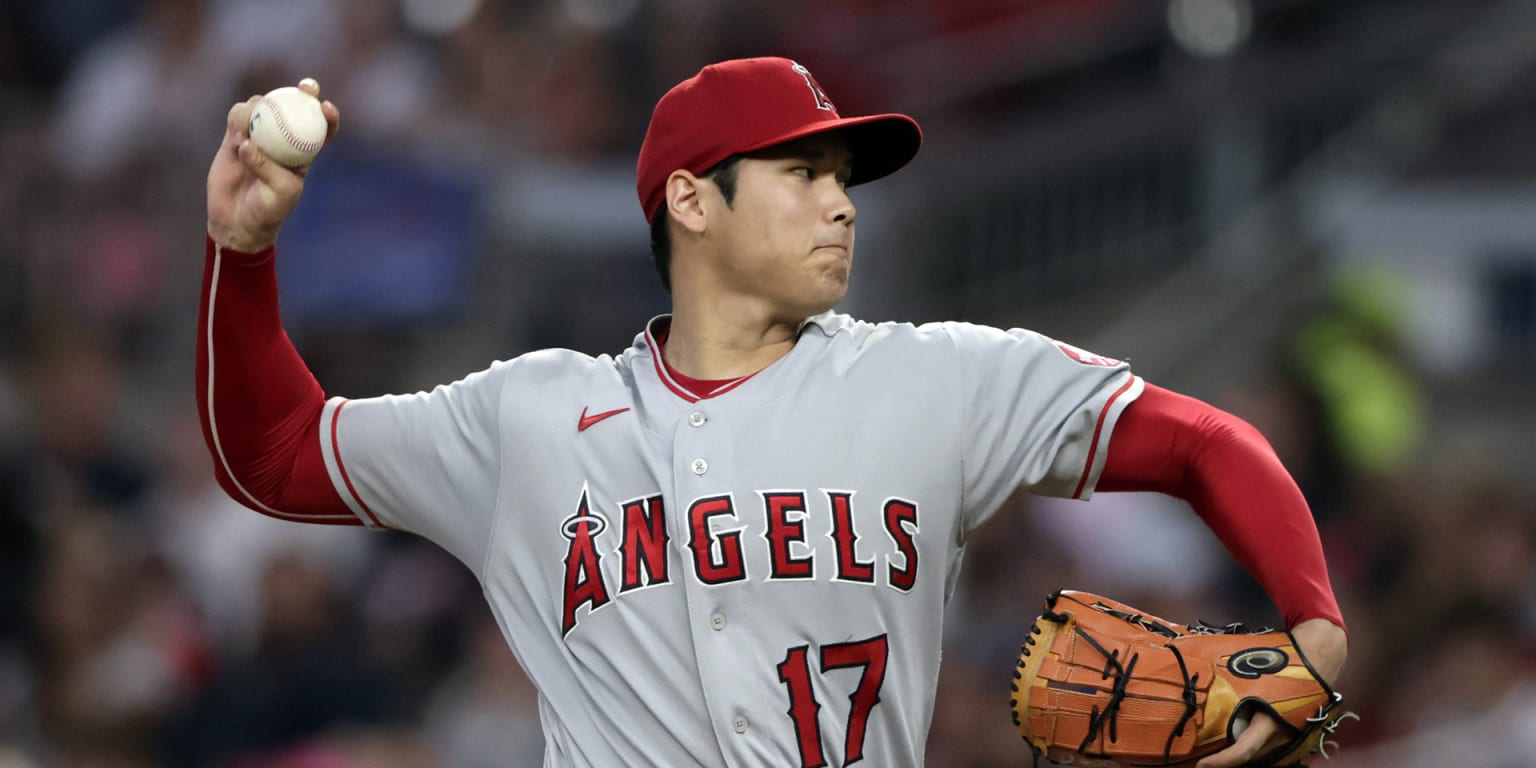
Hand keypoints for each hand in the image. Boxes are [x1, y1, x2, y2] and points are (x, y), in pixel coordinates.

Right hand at [206, 79, 339, 251]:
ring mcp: (258, 137)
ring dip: (260, 107)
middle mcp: (282, 141)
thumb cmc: (268, 210)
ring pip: (262, 108)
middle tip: (305, 87)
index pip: (321, 130)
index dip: (327, 116)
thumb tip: (248, 143)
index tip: (325, 106)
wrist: (236, 221)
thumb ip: (267, 167)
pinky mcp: (234, 138)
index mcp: (303, 154)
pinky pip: (237, 118)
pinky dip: (238, 117)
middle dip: (301, 93)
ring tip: (250, 127)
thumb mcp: (279, 193)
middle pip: (292, 110)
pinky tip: (237, 131)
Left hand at [1196, 618, 1346, 766]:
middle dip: (1225, 759)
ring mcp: (1291, 739)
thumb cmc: (1283, 660)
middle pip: (1249, 757)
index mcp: (1271, 720)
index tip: (1202, 764)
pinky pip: (1269, 749)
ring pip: (1260, 755)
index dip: (1221, 761)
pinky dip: (1251, 747)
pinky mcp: (1295, 737)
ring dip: (1238, 753)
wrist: (1319, 659)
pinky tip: (1235, 739)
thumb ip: (1226, 676)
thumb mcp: (1250, 667)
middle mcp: (1282, 736)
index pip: (1243, 750)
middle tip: (1200, 756)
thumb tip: (1198, 669)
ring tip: (1213, 750)